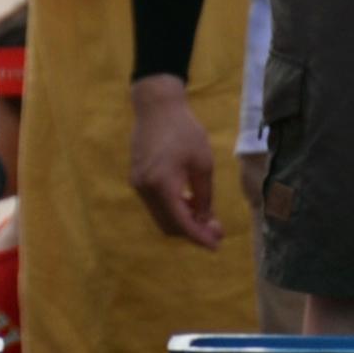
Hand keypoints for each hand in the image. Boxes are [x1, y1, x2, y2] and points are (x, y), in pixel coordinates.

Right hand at [128, 74, 221, 246]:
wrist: (156, 106)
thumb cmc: (184, 130)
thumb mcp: (202, 163)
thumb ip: (204, 196)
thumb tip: (205, 220)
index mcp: (162, 185)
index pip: (181, 222)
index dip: (199, 237)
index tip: (216, 245)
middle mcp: (145, 189)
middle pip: (169, 225)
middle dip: (192, 231)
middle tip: (215, 229)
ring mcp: (138, 184)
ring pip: (161, 216)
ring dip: (182, 221)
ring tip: (205, 216)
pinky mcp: (137, 178)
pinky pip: (156, 204)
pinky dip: (173, 209)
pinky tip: (189, 202)